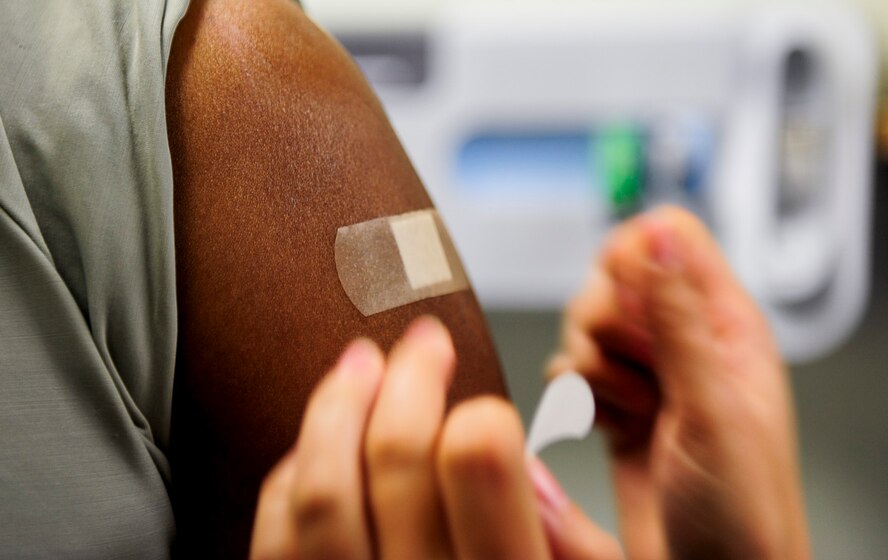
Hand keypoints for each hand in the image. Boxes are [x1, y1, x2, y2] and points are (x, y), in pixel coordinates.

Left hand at [250, 316, 622, 558]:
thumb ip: (575, 549)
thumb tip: (523, 465)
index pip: (480, 463)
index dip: (478, 414)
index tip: (481, 407)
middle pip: (397, 455)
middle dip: (410, 376)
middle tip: (423, 343)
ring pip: (320, 489)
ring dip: (337, 406)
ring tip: (359, 364)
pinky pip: (274, 545)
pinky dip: (289, 476)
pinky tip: (314, 445)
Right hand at [549, 206, 809, 558]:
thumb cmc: (743, 513)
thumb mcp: (714, 409)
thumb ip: (679, 319)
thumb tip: (657, 237)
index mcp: (725, 323)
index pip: (667, 237)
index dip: (633, 260)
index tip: (633, 310)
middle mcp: (683, 341)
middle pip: (610, 281)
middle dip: (606, 329)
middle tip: (643, 377)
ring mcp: (647, 373)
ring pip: (584, 327)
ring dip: (593, 372)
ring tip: (634, 412)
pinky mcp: (615, 404)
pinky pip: (570, 373)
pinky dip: (579, 401)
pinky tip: (610, 428)